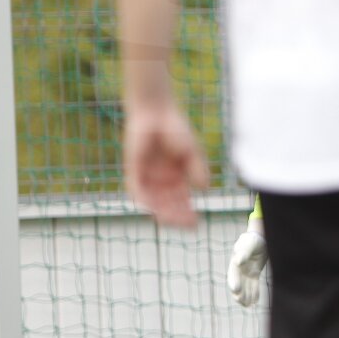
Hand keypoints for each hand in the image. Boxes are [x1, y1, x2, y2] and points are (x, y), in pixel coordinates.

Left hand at [124, 104, 207, 227]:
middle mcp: (161, 181)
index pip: (182, 202)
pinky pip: (137, 191)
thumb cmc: (176, 129)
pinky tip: (155, 206)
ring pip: (153, 202)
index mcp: (177, 179)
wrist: (156, 114)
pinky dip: (146, 200)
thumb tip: (204, 189)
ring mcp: (147, 177)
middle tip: (186, 224)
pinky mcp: (134, 171)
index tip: (196, 223)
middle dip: (177, 217)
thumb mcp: (192, 152)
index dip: (188, 214)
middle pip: (168, 206)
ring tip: (171, 219)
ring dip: (162, 212)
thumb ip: (198, 169)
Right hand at [227, 216, 268, 307]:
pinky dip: (254, 293)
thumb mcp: (249, 244)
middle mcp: (240, 269)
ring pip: (246, 287)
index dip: (234, 282)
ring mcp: (247, 272)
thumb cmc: (253, 239)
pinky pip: (254, 285)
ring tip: (248, 306)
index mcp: (236, 262)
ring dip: (246, 296)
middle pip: (238, 283)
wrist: (260, 238)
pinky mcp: (254, 273)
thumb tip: (237, 262)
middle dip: (239, 293)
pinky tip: (255, 302)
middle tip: (241, 301)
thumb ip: (243, 252)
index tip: (236, 290)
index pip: (234, 274)